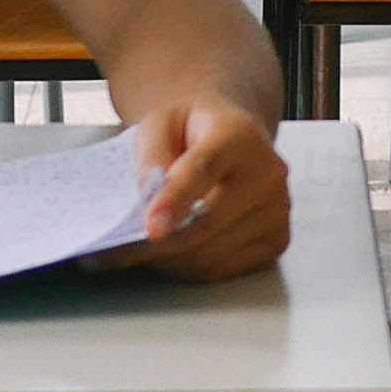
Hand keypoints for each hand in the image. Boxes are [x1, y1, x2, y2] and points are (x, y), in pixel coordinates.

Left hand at [99, 98, 293, 280]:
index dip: (176, 200)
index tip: (150, 228)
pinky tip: (169, 255)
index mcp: (239, 134)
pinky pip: (224, 269)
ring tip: (136, 252)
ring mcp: (277, 209)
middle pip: (207, 222)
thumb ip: (151, 153)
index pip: (206, 169)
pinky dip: (189, 267)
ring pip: (212, 253)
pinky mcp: (277, 239)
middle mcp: (268, 172)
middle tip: (113, 254)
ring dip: (168, 260)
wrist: (231, 138)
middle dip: (157, 245)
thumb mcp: (160, 123)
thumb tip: (148, 197)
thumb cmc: (192, 131)